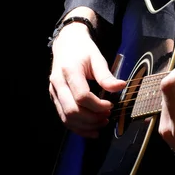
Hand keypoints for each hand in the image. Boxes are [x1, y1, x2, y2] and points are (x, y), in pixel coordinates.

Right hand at [48, 11, 125, 137]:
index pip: (82, 96)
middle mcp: (58, 83)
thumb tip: (120, 87)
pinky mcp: (55, 99)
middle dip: (92, 119)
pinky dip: (78, 128)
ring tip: (102, 124)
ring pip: (67, 118)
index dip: (98, 106)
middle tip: (108, 116)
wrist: (66, 44)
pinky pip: (64, 119)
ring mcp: (54, 92)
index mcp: (69, 71)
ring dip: (86, 126)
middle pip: (72, 110)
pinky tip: (92, 130)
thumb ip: (106, 75)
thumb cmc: (83, 50)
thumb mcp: (97, 58)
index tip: (111, 105)